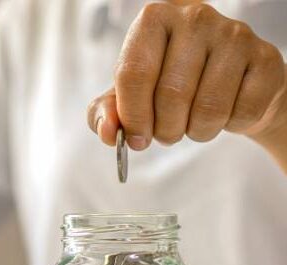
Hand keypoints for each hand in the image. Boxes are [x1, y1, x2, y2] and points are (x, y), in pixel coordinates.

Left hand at [87, 2, 285, 149]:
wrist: (227, 86)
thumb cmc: (169, 87)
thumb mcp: (128, 97)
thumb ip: (106, 113)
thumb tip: (107, 132)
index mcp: (153, 20)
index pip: (133, 74)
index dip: (133, 116)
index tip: (135, 139)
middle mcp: (194, 17)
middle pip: (171, 94)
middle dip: (165, 130)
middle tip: (167, 133)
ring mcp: (234, 35)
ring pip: (208, 108)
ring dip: (196, 131)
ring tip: (193, 123)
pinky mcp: (265, 58)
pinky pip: (241, 113)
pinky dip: (229, 127)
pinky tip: (225, 112)